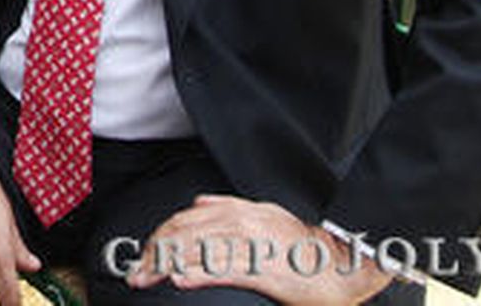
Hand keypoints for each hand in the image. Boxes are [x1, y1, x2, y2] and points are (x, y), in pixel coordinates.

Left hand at [127, 195, 393, 305]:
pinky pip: (224, 269)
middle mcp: (242, 222)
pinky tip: (179, 280)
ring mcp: (253, 244)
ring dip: (165, 266)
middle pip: (183, 234)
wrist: (344, 264)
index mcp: (239, 209)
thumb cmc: (303, 248)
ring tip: (147, 278)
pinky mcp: (265, 269)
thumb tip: (200, 200)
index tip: (143, 256)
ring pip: (197, 250)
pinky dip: (198, 273)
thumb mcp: (266, 216)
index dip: (158, 238)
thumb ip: (231, 206)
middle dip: (153, 253)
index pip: (184, 219)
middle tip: (137, 273)